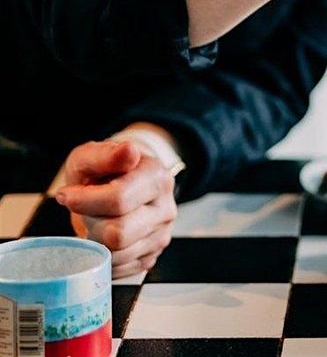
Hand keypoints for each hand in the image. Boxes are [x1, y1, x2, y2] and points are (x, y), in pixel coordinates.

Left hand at [55, 140, 177, 277]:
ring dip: (94, 240)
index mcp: (157, 178)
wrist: (121, 186)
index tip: (66, 195)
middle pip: (118, 233)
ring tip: (95, 221)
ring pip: (116, 254)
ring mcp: (161, 235)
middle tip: (85, 210)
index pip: (119, 199)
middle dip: (91, 223)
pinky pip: (118, 269)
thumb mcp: (93, 156)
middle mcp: (166, 209)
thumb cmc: (103, 172)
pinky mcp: (151, 257)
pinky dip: (101, 256)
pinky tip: (100, 237)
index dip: (84, 201)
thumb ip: (106, 154)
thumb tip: (128, 151)